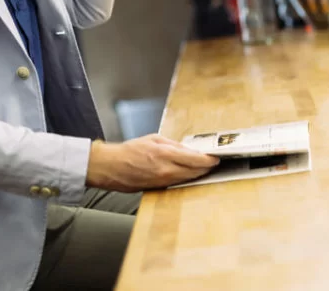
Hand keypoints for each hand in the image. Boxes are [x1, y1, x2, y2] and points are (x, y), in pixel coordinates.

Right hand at [85, 134, 219, 191]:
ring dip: (199, 174)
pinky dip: (187, 179)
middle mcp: (167, 170)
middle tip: (214, 162)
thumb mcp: (154, 139)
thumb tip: (189, 150)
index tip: (216, 157)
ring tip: (205, 168)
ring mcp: (164, 182)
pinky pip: (179, 184)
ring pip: (189, 180)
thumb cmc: (130, 151)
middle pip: (196, 172)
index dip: (209, 159)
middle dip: (207, 167)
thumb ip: (173, 145)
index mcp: (165, 154)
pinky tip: (190, 174)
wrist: (112, 167)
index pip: (196, 159)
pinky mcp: (160, 189)